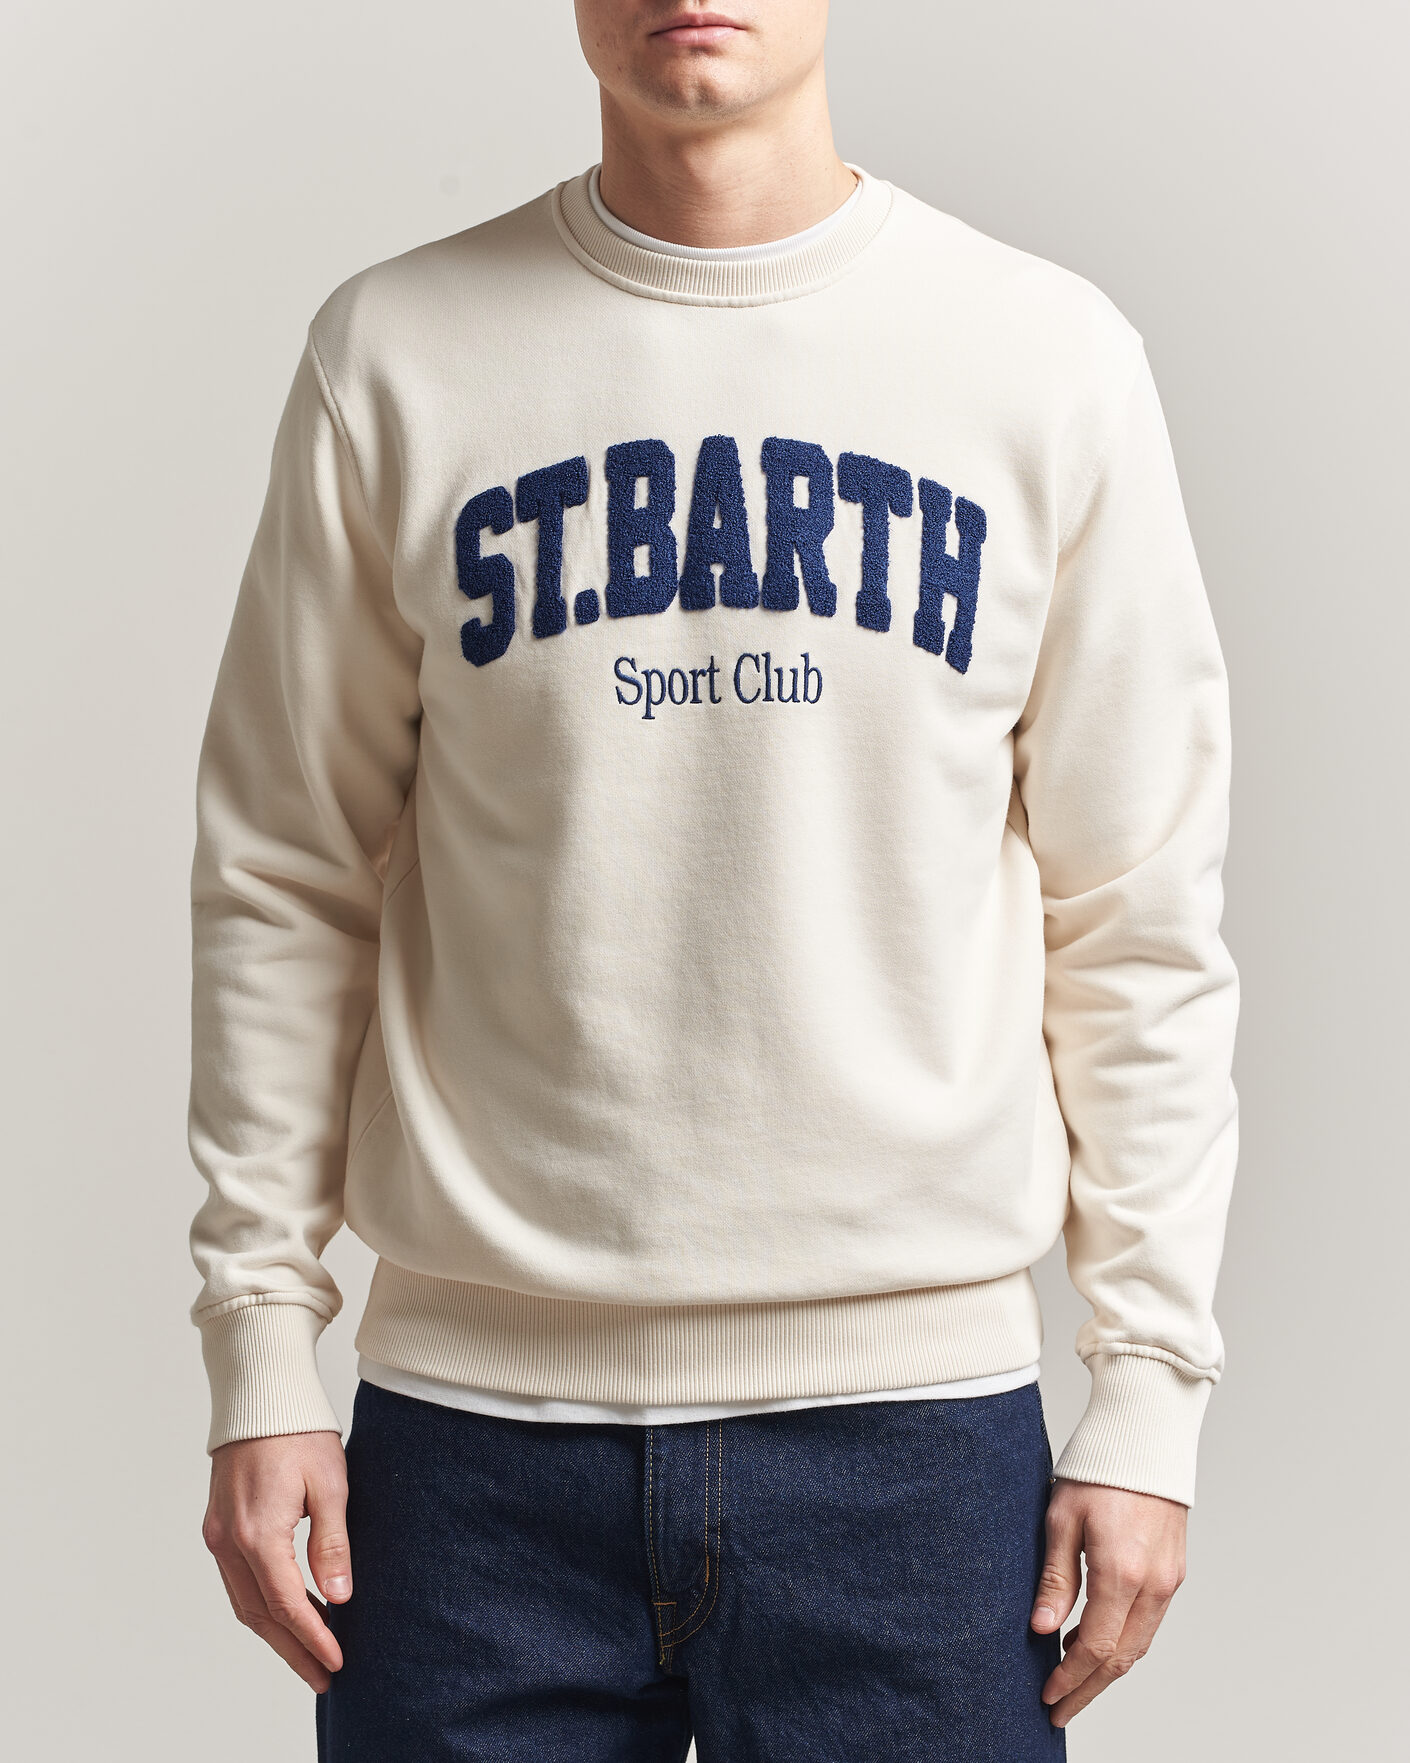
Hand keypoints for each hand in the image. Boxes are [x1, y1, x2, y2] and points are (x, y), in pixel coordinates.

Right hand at [202, 1430, 351, 1691]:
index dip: (312, 1637)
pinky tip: (289, 1611)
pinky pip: (237, 1581)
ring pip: (244, 1602)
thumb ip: (332, 1542)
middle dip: (292, 1650)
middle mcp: (229, 1540)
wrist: (259, 1395)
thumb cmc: (299, 1431)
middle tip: (324, 1676)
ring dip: (275, 1632)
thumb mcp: (329, 1483)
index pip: (285, 1604)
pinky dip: (262, 1604)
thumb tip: (340, 1595)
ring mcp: (218, 1534)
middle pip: (259, 1615)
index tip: (337, 1661)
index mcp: (257, 1532)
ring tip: (311, 1654)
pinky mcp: (218, 1526)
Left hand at [1030, 1477, 1186, 1727]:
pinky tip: (1096, 1642)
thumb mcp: (1062, 1517)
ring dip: (1107, 1671)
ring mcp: (1169, 1580)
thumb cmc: (1099, 1467)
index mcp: (1122, 1571)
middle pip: (1121, 1658)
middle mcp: (1153, 1583)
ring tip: (1073, 1683)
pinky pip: (1149, 1623)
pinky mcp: (1174, 1571)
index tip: (1048, 1696)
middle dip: (1088, 1689)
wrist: (1146, 1435)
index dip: (1070, 1678)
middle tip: (1059, 1710)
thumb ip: (1055, 1578)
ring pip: (1138, 1645)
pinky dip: (1124, 1643)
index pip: (1095, 1647)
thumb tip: (1041, 1628)